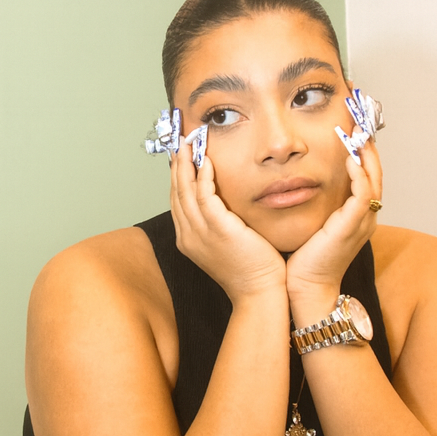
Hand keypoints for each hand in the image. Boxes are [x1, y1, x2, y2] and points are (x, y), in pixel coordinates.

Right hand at [169, 145, 286, 306]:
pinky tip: (206, 161)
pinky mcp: (217, 229)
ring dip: (186, 164)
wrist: (260, 293)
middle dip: (177, 165)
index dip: (178, 177)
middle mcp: (189, 235)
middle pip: (176, 193)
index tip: (181, 157)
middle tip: (181, 142)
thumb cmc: (252, 272)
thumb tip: (225, 205)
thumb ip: (222, 224)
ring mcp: (200, 233)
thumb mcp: (229, 245)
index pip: (178, 202)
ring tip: (189, 143)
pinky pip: (204, 195)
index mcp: (190, 240)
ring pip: (185, 191)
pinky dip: (203, 176)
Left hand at [285, 138, 382, 321]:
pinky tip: (350, 159)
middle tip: (359, 116)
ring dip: (366, 153)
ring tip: (357, 130)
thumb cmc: (303, 260)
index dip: (360, 148)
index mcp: (356, 214)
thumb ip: (312, 201)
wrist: (305, 289)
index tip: (350, 123)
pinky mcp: (351, 228)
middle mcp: (364, 216)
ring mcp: (361, 222)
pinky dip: (359, 176)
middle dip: (367, 142)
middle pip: (375, 170)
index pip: (365, 173)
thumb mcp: (311, 222)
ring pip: (373, 179)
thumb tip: (292, 178)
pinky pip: (362, 196)